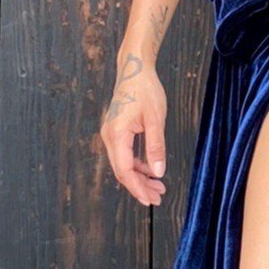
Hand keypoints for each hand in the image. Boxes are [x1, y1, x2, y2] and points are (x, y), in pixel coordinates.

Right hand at [99, 49, 167, 204]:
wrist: (135, 68)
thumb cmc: (145, 90)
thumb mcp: (156, 119)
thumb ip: (156, 147)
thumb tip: (158, 172)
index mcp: (116, 134)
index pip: (125, 170)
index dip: (137, 188)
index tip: (151, 199)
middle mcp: (109, 136)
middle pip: (122, 171)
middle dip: (140, 187)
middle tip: (158, 197)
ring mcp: (111, 134)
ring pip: (123, 164)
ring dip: (140, 177)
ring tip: (158, 187)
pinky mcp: (116, 131)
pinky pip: (124, 155)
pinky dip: (137, 165)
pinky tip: (151, 170)